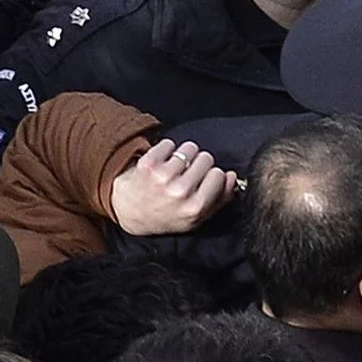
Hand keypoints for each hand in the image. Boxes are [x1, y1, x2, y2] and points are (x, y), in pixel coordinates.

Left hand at [107, 140, 236, 236]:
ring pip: (189, 148)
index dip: (211, 175)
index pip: (219, 174)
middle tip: (186, 174)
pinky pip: (169, 143)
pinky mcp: (148, 164)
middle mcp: (180, 192)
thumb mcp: (196, 217)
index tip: (202, 180)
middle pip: (206, 158)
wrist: (129, 212)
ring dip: (183, 155)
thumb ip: (219, 199)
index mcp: (195, 208)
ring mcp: (163, 177)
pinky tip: (161, 162)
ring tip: (174, 167)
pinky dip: (165, 149)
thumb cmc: (166, 214)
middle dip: (198, 163)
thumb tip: (232, 176)